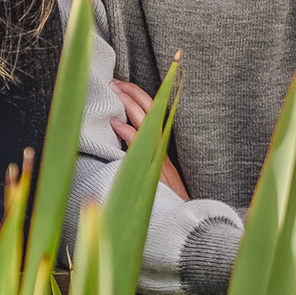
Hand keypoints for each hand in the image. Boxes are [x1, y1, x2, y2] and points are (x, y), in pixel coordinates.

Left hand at [111, 79, 187, 199]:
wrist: (181, 213)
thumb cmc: (166, 191)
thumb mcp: (156, 166)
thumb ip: (142, 149)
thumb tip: (123, 132)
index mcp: (161, 141)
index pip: (153, 110)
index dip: (138, 95)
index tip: (123, 84)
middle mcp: (161, 143)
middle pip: (150, 110)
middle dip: (132, 93)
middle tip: (114, 81)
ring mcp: (157, 153)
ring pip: (145, 121)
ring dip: (129, 104)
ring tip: (114, 92)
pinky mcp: (152, 165)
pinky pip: (140, 145)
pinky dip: (128, 132)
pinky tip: (116, 123)